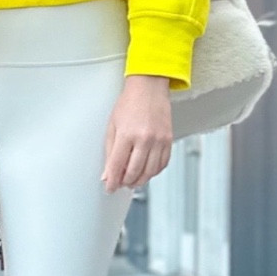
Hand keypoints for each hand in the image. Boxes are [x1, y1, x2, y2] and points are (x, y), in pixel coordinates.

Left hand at [102, 75, 172, 191]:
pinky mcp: (169, 140)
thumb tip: (108, 174)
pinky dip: (154, 172)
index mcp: (127, 134)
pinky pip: (162, 164)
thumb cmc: (129, 103)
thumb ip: (110, 151)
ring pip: (150, 172)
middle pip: (134, 172)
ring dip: (140, 180)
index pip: (117, 166)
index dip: (112, 181)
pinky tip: (146, 171)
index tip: (109, 187)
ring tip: (132, 180)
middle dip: (125, 182)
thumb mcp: (113, 125)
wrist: (149, 88)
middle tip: (120, 183)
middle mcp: (145, 139)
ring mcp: (159, 140)